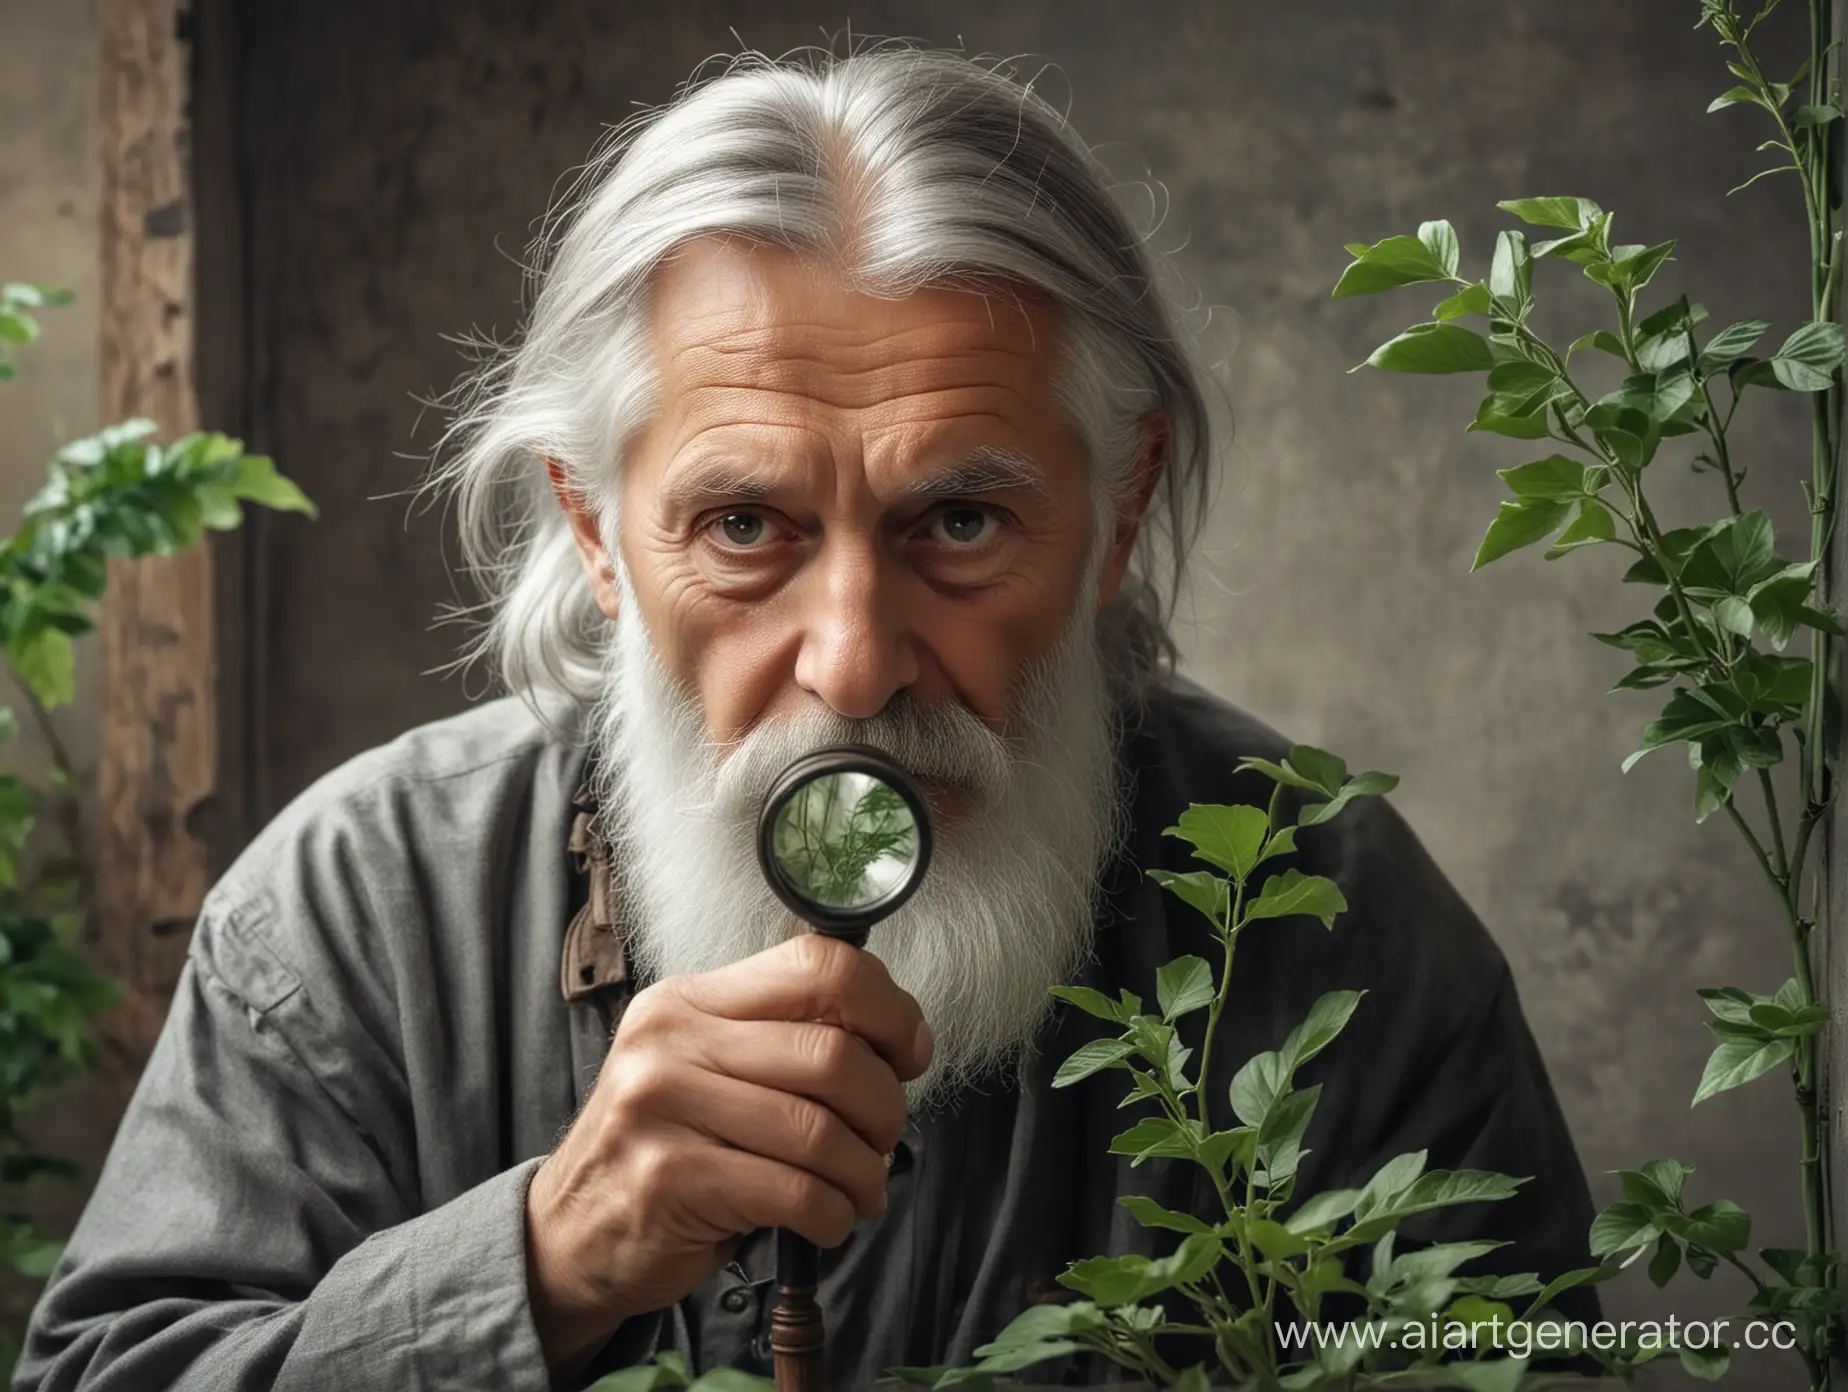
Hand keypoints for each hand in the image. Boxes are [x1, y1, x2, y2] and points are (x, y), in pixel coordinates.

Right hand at [522, 933, 933, 1376]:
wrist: (569, 1232)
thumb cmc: (665, 1148)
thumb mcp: (708, 1069)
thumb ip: (782, 1039)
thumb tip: (895, 1036)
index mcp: (692, 999)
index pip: (818, 963)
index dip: (888, 1008)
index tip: (908, 1054)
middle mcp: (672, 1039)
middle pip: (833, 1052)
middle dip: (885, 1106)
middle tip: (883, 1138)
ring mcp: (664, 1106)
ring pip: (821, 1130)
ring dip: (864, 1173)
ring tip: (860, 1190)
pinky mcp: (671, 1178)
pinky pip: (796, 1193)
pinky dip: (833, 1216)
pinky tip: (826, 1221)